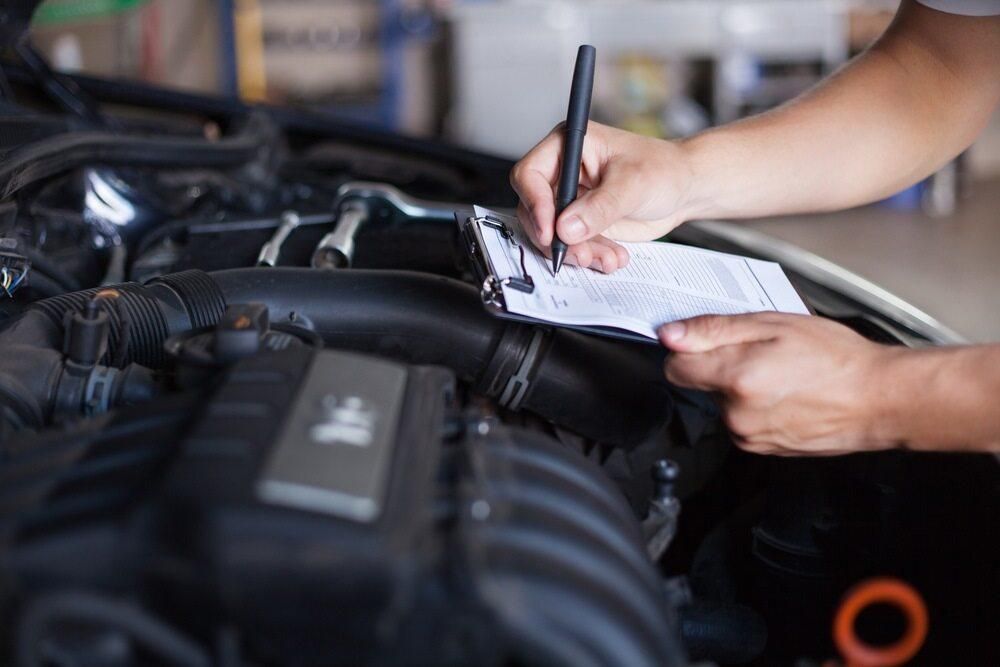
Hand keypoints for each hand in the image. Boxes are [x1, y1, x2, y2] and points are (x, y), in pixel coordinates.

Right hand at [510, 122, 696, 272]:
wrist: (684, 190)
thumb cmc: (664, 169)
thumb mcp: (633, 184)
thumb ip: (600, 207)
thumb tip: (566, 227)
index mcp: (568, 146)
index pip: (530, 174)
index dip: (535, 204)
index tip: (551, 230)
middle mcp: (564, 173)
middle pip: (535, 210)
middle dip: (556, 237)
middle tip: (578, 253)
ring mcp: (571, 200)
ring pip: (552, 234)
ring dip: (576, 252)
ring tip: (605, 258)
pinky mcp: (581, 223)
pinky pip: (572, 246)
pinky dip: (590, 256)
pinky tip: (612, 257)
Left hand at [659, 313, 901, 455]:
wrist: (879, 399)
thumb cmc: (837, 358)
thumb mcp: (774, 324)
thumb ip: (714, 329)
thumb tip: (671, 334)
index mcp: (736, 378)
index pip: (675, 368)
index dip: (687, 349)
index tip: (705, 340)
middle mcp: (737, 414)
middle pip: (702, 385)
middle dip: (722, 366)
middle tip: (763, 352)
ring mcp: (750, 435)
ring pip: (723, 404)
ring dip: (741, 388)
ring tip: (782, 373)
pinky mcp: (763, 449)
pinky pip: (743, 421)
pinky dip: (756, 407)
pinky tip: (787, 393)